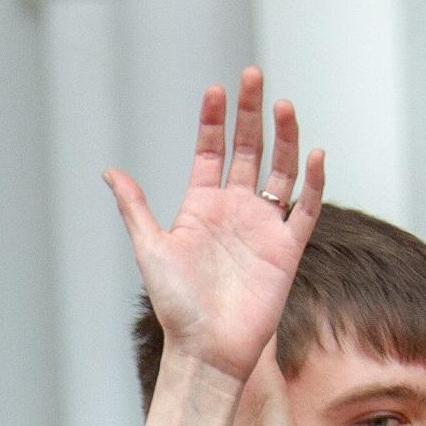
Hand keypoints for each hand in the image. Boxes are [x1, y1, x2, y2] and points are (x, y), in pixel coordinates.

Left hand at [107, 69, 323, 384]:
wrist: (206, 349)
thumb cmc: (176, 305)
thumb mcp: (151, 249)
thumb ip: (136, 208)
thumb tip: (110, 171)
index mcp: (201, 205)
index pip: (210, 151)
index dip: (213, 120)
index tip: (216, 89)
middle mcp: (235, 209)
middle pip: (248, 149)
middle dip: (250, 113)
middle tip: (252, 76)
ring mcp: (263, 226)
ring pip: (281, 170)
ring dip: (284, 137)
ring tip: (282, 105)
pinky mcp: (287, 248)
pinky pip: (305, 208)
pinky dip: (313, 182)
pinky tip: (314, 153)